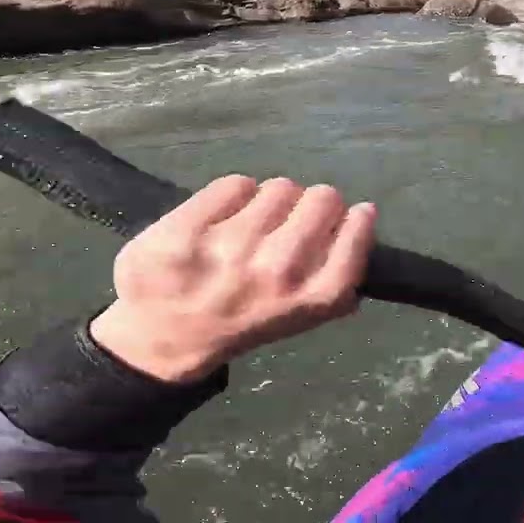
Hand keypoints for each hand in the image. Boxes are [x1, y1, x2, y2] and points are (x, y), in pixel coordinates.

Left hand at [89, 175, 376, 383]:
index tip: (351, 216)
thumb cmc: (239, 323)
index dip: (355, 220)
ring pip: (280, 187)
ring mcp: (230, 248)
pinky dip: (233, 195)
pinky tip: (221, 219)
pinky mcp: (186, 229)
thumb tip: (363, 225)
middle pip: (323, 198)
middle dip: (313, 204)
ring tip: (252, 222)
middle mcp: (277, 271)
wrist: (160, 340)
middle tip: (291, 220)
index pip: (357, 236)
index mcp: (310, 298)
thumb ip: (330, 286)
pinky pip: (235, 184)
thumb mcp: (297, 320)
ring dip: (271, 200)